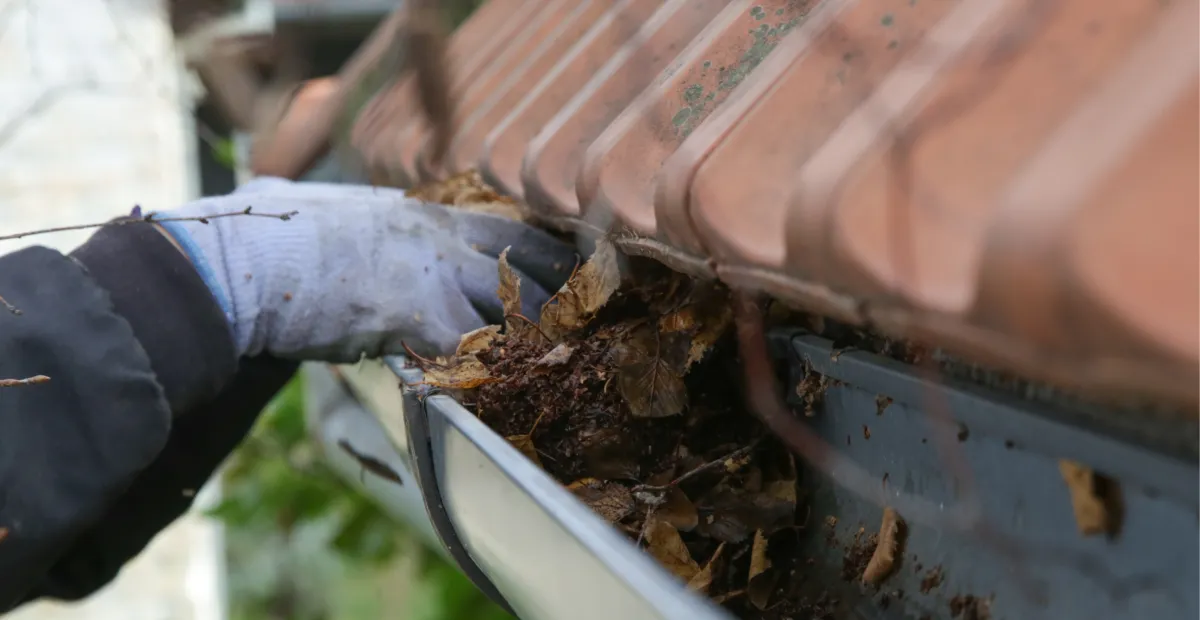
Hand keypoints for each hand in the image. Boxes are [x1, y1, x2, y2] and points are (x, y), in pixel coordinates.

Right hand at [156, 178, 576, 361]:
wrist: (245, 258)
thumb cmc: (267, 229)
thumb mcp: (314, 203)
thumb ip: (334, 206)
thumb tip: (289, 192)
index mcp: (423, 213)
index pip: (508, 229)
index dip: (543, 254)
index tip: (567, 272)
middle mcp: (442, 239)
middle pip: (530, 266)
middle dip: (558, 299)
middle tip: (580, 326)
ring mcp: (437, 275)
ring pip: (513, 313)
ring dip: (530, 344)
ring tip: (551, 370)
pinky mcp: (420, 318)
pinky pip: (473, 355)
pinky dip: (485, 378)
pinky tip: (494, 396)